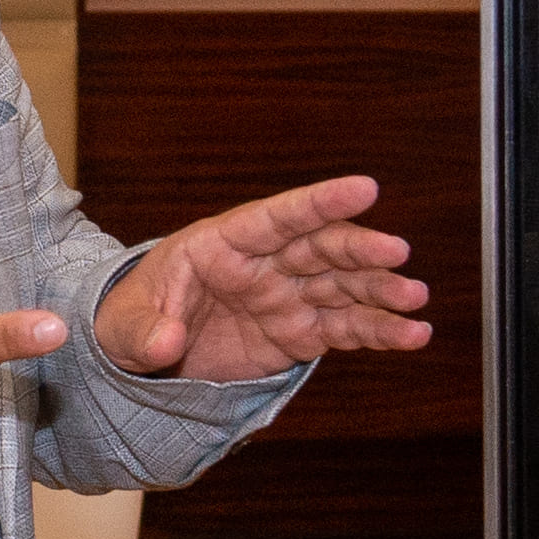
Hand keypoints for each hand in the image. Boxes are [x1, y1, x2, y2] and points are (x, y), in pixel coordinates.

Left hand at [95, 175, 432, 383]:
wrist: (144, 351)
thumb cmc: (130, 318)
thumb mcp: (122, 325)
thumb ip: (145, 331)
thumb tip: (165, 342)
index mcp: (223, 243)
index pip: (277, 216)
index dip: (320, 202)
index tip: (365, 187)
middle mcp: (265, 263)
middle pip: (320, 247)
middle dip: (359, 248)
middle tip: (398, 253)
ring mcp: (287, 296)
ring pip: (343, 286)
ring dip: (380, 290)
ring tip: (416, 300)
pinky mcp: (299, 332)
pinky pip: (345, 328)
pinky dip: (379, 332)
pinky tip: (413, 336)